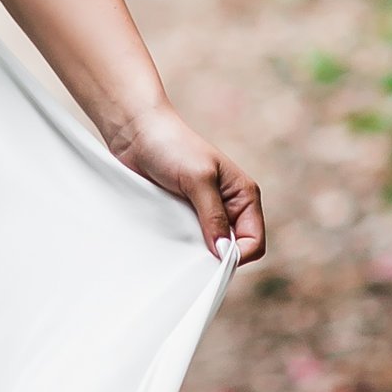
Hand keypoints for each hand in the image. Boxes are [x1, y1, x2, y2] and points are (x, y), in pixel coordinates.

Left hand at [109, 104, 266, 263]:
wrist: (137, 133)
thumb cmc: (173, 146)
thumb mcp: (198, 180)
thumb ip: (213, 215)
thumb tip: (223, 252)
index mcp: (244, 196)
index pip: (254, 241)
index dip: (236, 255)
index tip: (211, 258)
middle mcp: (229, 208)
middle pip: (233, 250)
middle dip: (216, 257)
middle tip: (191, 253)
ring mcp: (206, 214)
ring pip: (210, 249)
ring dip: (196, 253)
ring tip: (177, 244)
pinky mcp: (184, 217)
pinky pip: (189, 243)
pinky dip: (181, 247)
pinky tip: (168, 242)